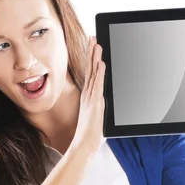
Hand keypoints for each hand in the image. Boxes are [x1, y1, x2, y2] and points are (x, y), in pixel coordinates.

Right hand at [71, 35, 105, 156]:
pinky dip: (99, 73)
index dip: (91, 61)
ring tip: (97, 44)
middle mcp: (88, 95)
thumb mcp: (95, 119)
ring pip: (93, 74)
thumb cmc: (89, 136)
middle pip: (90, 70)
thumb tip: (101, 108)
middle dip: (91, 53)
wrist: (83, 145)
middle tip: (93, 39)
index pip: (90, 75)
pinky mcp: (95, 103)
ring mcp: (91, 98)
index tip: (93, 49)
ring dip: (95, 58)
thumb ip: (97, 111)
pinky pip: (97, 84)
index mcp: (88, 98)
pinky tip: (101, 63)